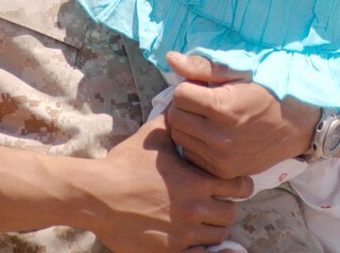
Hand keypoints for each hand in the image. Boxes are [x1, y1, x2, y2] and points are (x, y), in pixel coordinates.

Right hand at [86, 116, 252, 251]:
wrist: (98, 195)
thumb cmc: (126, 164)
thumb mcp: (154, 135)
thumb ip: (175, 120)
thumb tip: (183, 102)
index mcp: (196, 182)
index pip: (238, 187)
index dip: (240, 184)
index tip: (236, 183)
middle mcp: (194, 210)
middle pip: (230, 214)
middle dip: (227, 206)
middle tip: (218, 200)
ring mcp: (182, 235)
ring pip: (217, 236)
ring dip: (214, 226)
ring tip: (203, 217)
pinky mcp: (169, 251)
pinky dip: (202, 248)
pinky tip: (194, 237)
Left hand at [165, 52, 318, 178]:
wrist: (296, 125)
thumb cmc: (269, 91)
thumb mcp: (240, 72)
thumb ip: (203, 67)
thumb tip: (170, 59)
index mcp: (223, 108)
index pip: (180, 94)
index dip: (188, 86)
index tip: (202, 86)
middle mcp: (220, 137)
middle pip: (176, 117)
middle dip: (184, 105)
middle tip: (201, 100)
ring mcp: (221, 158)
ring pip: (180, 137)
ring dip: (187, 124)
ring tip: (206, 116)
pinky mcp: (223, 171)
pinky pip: (191, 155)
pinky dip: (195, 143)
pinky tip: (210, 133)